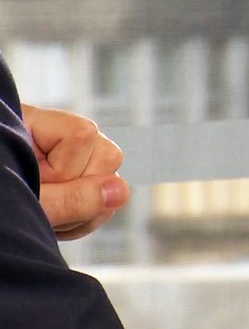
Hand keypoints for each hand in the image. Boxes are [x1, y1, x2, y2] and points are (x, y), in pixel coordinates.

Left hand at [22, 103, 130, 239]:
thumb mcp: (25, 200)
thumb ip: (71, 199)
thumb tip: (123, 191)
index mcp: (33, 124)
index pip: (83, 135)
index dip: (64, 169)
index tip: (31, 186)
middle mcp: (58, 139)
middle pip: (107, 155)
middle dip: (81, 191)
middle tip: (44, 209)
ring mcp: (68, 162)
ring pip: (111, 177)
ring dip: (84, 208)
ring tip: (48, 219)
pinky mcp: (74, 185)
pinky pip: (105, 198)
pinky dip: (84, 217)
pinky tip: (57, 223)